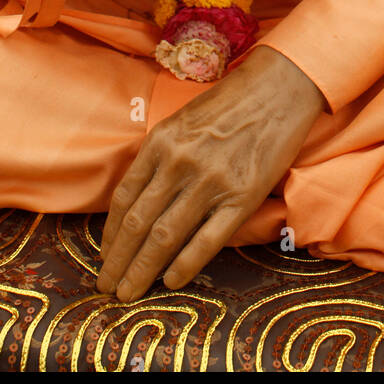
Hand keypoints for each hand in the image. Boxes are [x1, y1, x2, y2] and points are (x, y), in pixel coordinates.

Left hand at [97, 46, 325, 300]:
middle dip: (118, 260)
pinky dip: (184, 265)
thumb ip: (160, 156)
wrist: (278, 89)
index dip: (110, 232)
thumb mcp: (182, 120)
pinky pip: (206, 241)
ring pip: (164, 237)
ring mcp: (210, 183)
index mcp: (160, 141)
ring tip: (129, 294)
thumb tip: (140, 199)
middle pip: (137, 223)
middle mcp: (179, 163)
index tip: (104, 254)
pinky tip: (171, 282)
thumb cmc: (229, 103)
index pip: (124, 197)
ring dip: (142, 270)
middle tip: (106, 285)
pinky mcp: (241, 198)